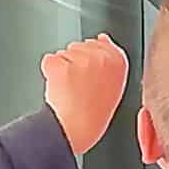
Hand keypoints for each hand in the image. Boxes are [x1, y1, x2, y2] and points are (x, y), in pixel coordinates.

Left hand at [41, 35, 128, 154]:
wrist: (76, 130)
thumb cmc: (93, 115)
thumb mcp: (113, 87)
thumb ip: (110, 59)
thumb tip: (103, 38)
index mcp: (118, 63)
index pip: (101, 44)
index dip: (92, 60)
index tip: (90, 76)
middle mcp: (102, 58)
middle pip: (81, 46)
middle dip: (77, 62)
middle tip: (80, 87)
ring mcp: (80, 61)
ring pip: (65, 53)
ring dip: (63, 68)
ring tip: (71, 91)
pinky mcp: (61, 65)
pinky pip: (49, 61)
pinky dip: (50, 72)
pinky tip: (59, 89)